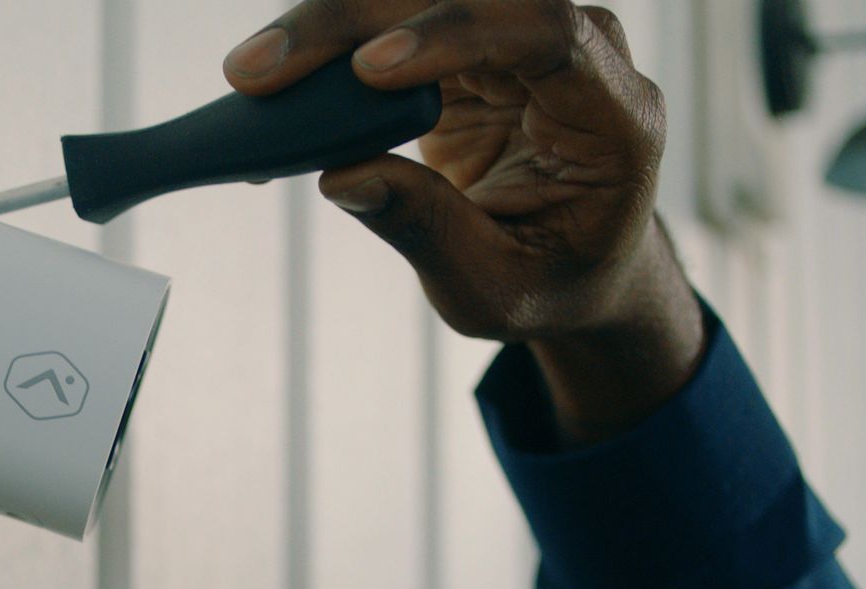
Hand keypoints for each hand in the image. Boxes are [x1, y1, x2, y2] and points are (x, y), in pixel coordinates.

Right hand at [225, 0, 706, 444]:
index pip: (544, 33)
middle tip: (260, 70)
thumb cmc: (547, 281)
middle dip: (358, 20)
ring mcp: (519, 37)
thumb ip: (428, 229)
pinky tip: (272, 84)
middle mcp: (577, 52)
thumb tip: (338, 175)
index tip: (369, 71)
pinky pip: (391, 23)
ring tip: (251, 73)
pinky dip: (328, 50)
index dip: (456, 35)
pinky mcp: (467, 42)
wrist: (573, 264)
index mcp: (614, 115)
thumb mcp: (493, 285)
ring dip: (332, 22)